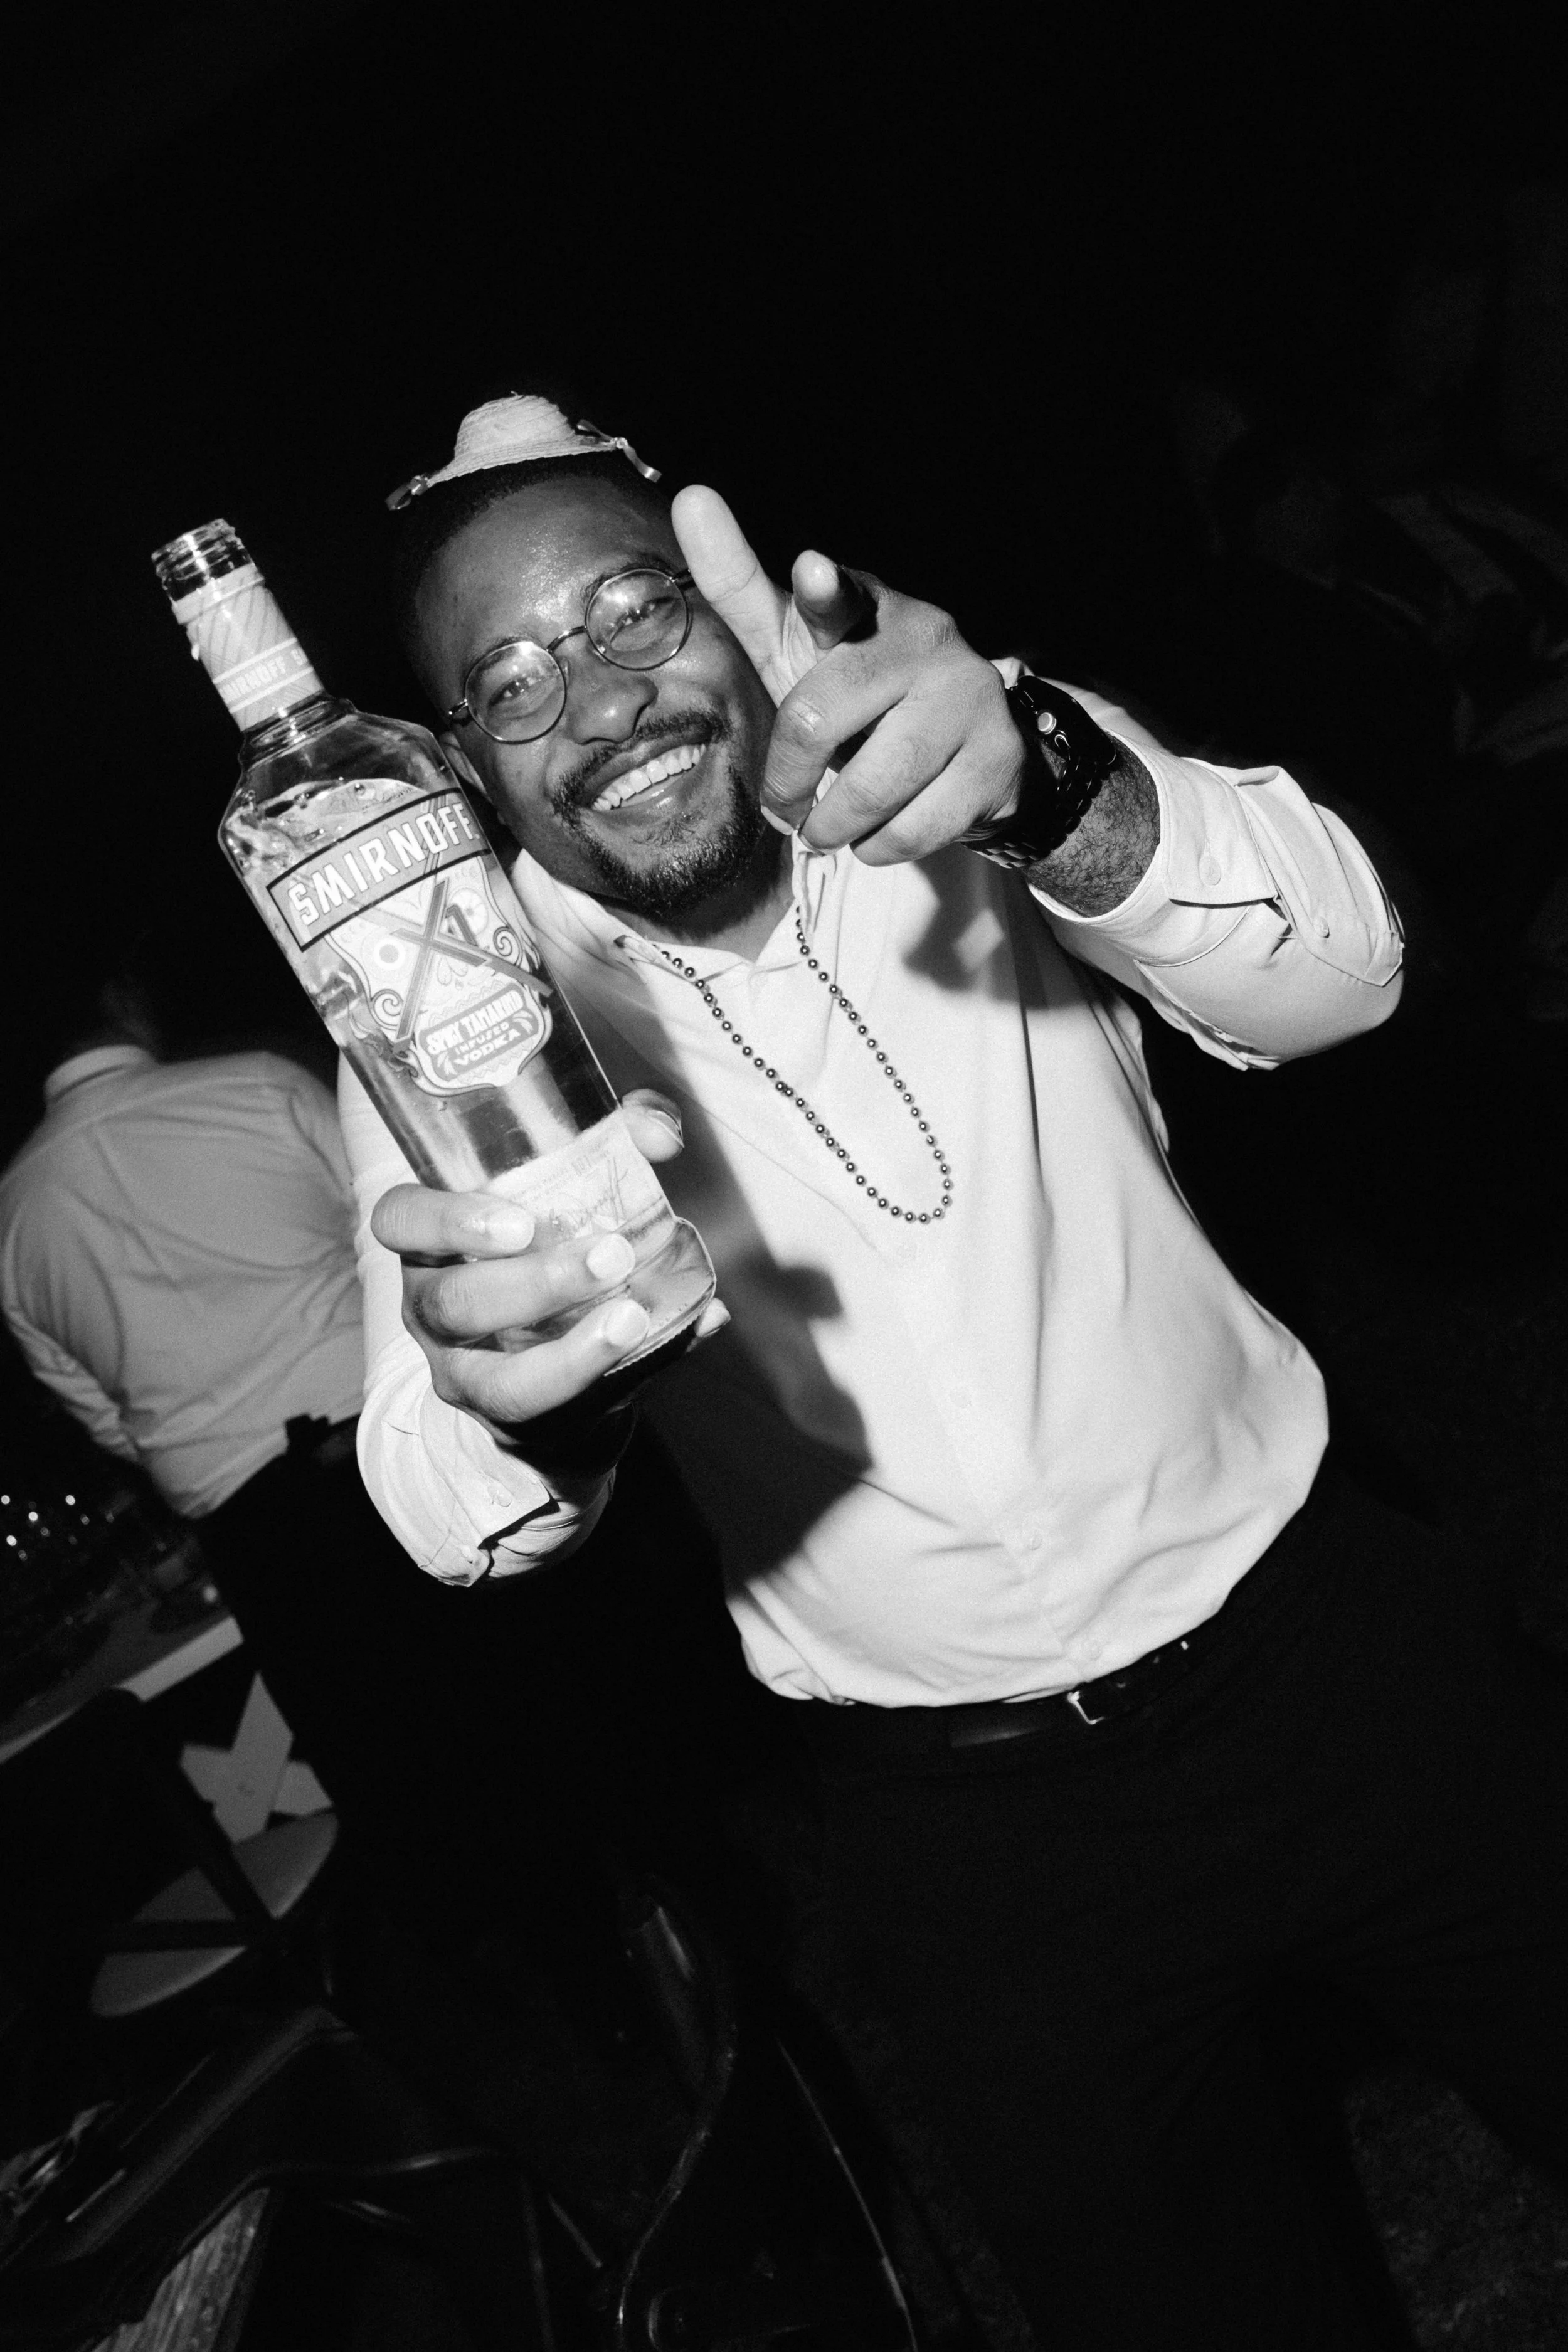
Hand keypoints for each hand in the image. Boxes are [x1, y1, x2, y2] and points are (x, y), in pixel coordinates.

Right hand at [369, 1091, 724, 1448]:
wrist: (544, 1343)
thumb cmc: (548, 1244)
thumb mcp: (564, 1186)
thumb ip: (612, 1142)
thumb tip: (658, 1134)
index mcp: (431, 1240)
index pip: (400, 1220)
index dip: (447, 1220)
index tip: (519, 1223)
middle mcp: (432, 1308)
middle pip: (454, 1303)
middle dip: (535, 1283)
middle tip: (610, 1255)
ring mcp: (465, 1372)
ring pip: (500, 1379)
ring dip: (574, 1350)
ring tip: (632, 1315)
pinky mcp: (515, 1419)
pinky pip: (559, 1411)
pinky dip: (619, 1374)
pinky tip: (670, 1338)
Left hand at [672, 485, 1024, 862]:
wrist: (965, 753)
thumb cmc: (858, 693)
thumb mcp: (796, 643)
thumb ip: (742, 585)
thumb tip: (691, 495)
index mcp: (868, 607)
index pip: (839, 597)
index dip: (824, 591)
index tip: (812, 571)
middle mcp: (924, 638)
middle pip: (820, 715)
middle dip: (788, 778)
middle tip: (785, 805)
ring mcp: (968, 697)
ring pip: (872, 785)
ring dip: (833, 823)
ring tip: (829, 825)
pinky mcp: (995, 758)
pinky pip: (913, 826)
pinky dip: (879, 846)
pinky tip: (881, 831)